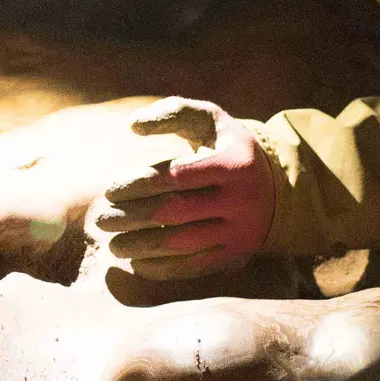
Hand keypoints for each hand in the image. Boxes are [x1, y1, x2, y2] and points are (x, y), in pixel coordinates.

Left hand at [98, 97, 275, 279]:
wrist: (278, 187)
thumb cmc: (229, 147)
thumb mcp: (210, 120)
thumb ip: (173, 112)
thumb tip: (132, 125)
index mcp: (233, 164)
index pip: (176, 176)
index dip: (138, 184)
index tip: (110, 191)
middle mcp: (240, 200)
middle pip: (175, 212)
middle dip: (131, 217)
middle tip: (101, 220)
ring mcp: (239, 232)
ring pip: (182, 245)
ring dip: (140, 247)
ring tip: (111, 246)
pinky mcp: (236, 255)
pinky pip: (194, 267)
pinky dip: (162, 268)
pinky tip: (136, 263)